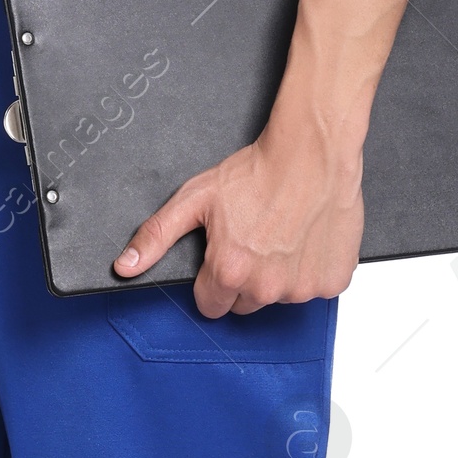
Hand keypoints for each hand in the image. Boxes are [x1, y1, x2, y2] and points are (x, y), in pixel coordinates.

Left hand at [111, 125, 363, 314]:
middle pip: (245, 304)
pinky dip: (312, 269)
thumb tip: (125, 265)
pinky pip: (316, 288)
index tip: (226, 254)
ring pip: (281, 297)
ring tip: (282, 235)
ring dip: (280, 275)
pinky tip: (305, 239)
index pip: (210, 304)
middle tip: (255, 240)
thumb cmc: (257, 172)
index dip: (213, 278)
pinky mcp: (332, 281)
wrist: (312, 153)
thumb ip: (157, 236)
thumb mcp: (195, 198)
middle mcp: (266, 288)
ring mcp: (302, 287)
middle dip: (245, 279)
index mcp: (229, 272)